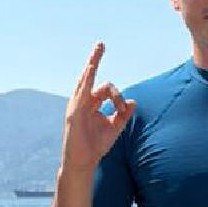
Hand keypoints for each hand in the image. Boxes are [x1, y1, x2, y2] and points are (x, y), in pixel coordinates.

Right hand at [60, 43, 135, 171]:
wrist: (83, 163)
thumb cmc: (96, 146)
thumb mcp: (115, 128)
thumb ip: (124, 115)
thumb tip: (134, 101)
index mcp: (90, 104)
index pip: (105, 89)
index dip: (118, 98)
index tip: (123, 110)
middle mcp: (81, 102)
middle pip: (90, 77)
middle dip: (95, 59)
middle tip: (101, 43)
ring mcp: (76, 106)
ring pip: (85, 82)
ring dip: (92, 65)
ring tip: (98, 50)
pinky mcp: (73, 113)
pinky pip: (80, 93)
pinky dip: (86, 81)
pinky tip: (91, 69)